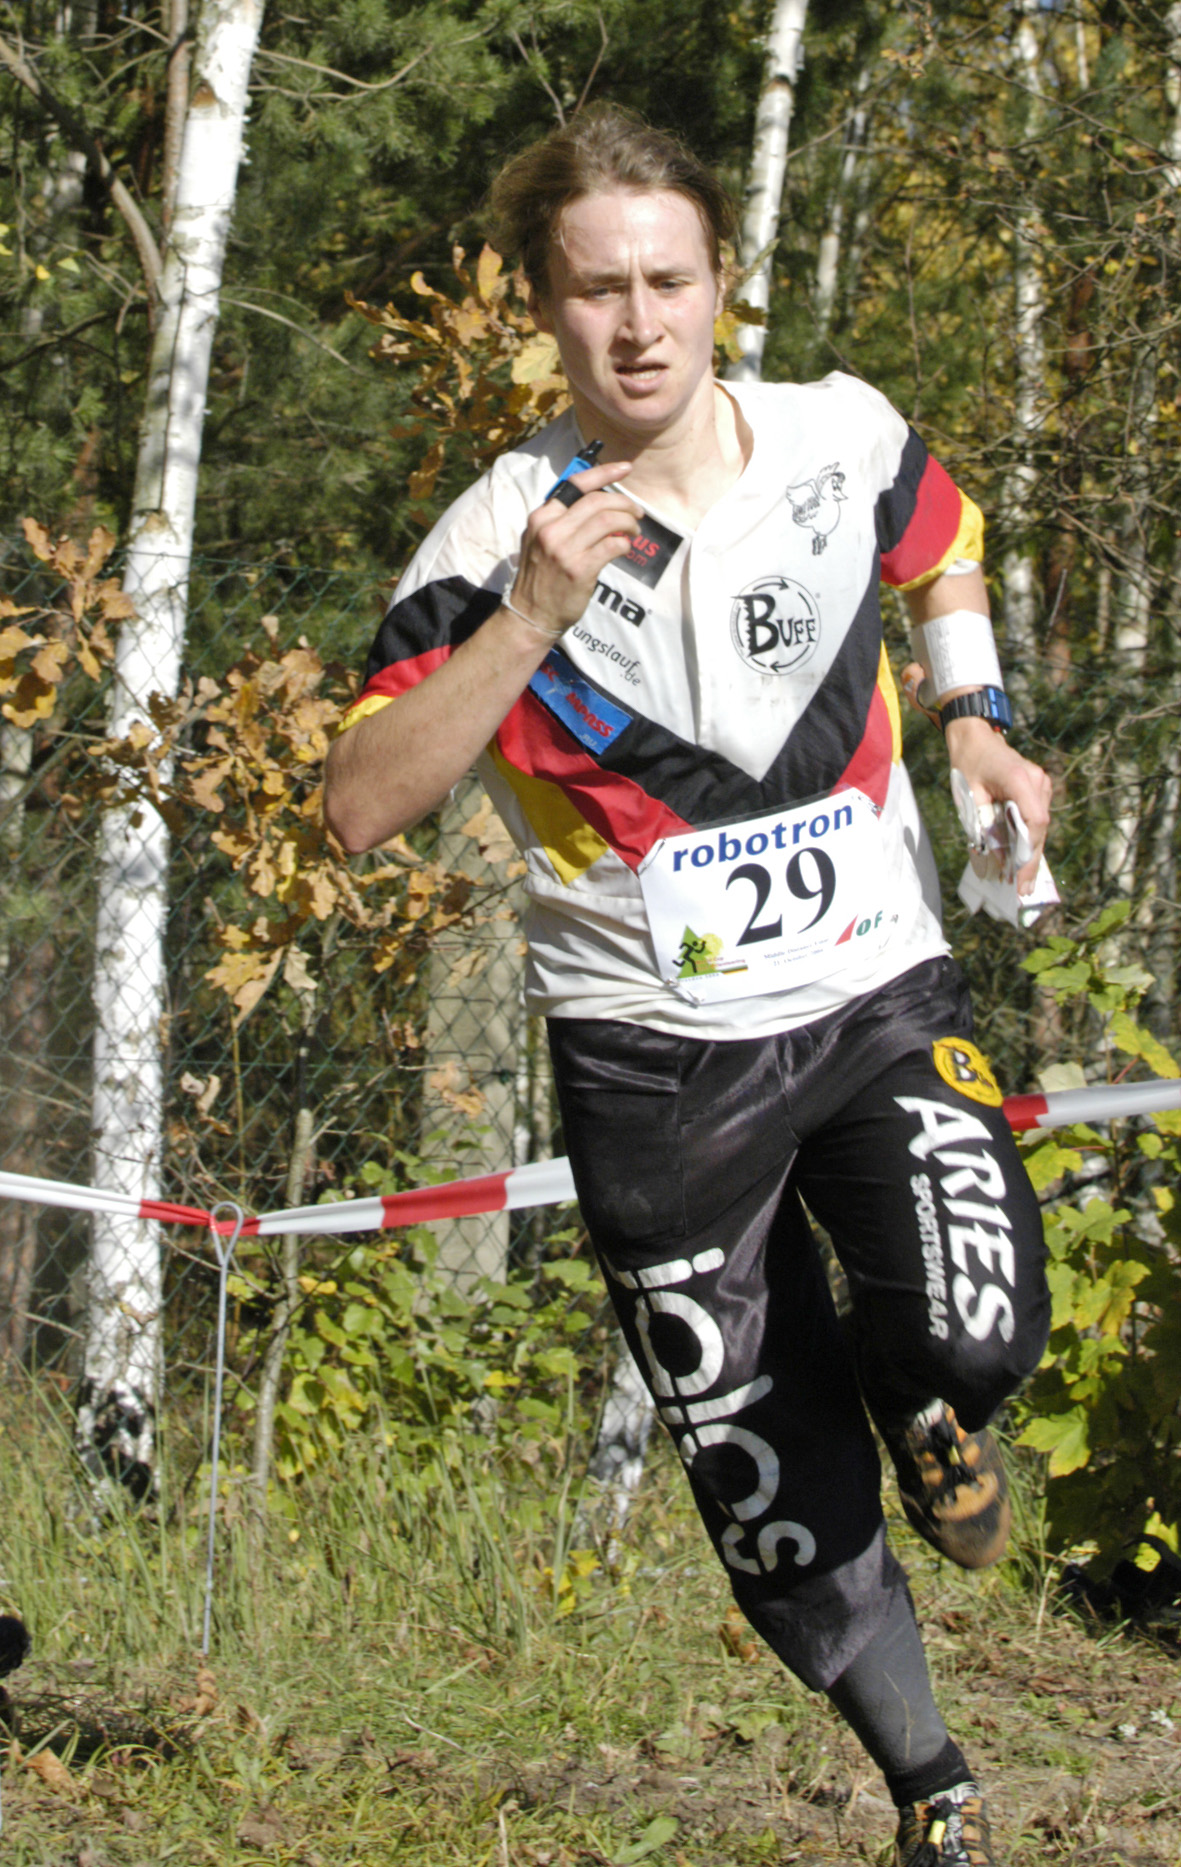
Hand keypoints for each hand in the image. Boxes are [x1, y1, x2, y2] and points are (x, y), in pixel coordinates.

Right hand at [509, 460, 641, 638]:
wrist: (530, 615)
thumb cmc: (539, 578)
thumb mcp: (538, 541)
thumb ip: (561, 520)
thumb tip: (596, 502)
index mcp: (541, 517)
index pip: (576, 484)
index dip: (604, 472)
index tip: (625, 468)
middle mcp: (551, 529)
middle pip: (597, 501)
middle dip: (624, 503)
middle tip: (637, 513)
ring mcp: (564, 550)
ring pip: (608, 520)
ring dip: (628, 523)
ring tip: (634, 532)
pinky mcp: (579, 570)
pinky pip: (612, 546)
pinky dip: (624, 544)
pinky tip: (624, 549)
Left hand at [943, 715, 1051, 894]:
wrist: (976, 737)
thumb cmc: (967, 764)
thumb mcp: (968, 796)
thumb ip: (982, 826)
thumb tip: (994, 861)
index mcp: (1019, 779)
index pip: (1034, 821)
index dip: (1029, 852)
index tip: (1021, 877)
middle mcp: (1037, 780)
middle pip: (1040, 828)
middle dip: (1030, 860)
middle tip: (1022, 889)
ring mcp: (1041, 784)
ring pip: (1039, 826)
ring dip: (1030, 852)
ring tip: (1020, 881)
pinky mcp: (1038, 790)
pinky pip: (1035, 819)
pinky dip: (1027, 839)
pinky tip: (1019, 860)